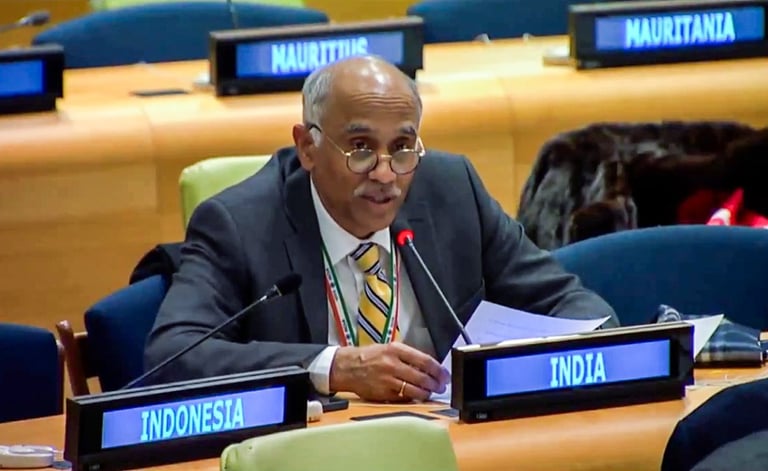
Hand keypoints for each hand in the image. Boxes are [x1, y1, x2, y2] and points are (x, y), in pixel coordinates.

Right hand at [329, 343, 449, 401]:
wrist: (348, 367)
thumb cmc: (369, 357)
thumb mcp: (389, 349)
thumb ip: (408, 356)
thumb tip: (428, 367)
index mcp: (396, 350)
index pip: (424, 360)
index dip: (438, 370)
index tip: (445, 375)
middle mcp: (392, 364)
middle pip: (422, 377)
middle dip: (435, 383)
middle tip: (441, 386)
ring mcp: (388, 380)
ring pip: (415, 390)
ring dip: (427, 393)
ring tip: (431, 392)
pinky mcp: (383, 393)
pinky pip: (404, 397)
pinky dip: (413, 398)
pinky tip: (417, 396)